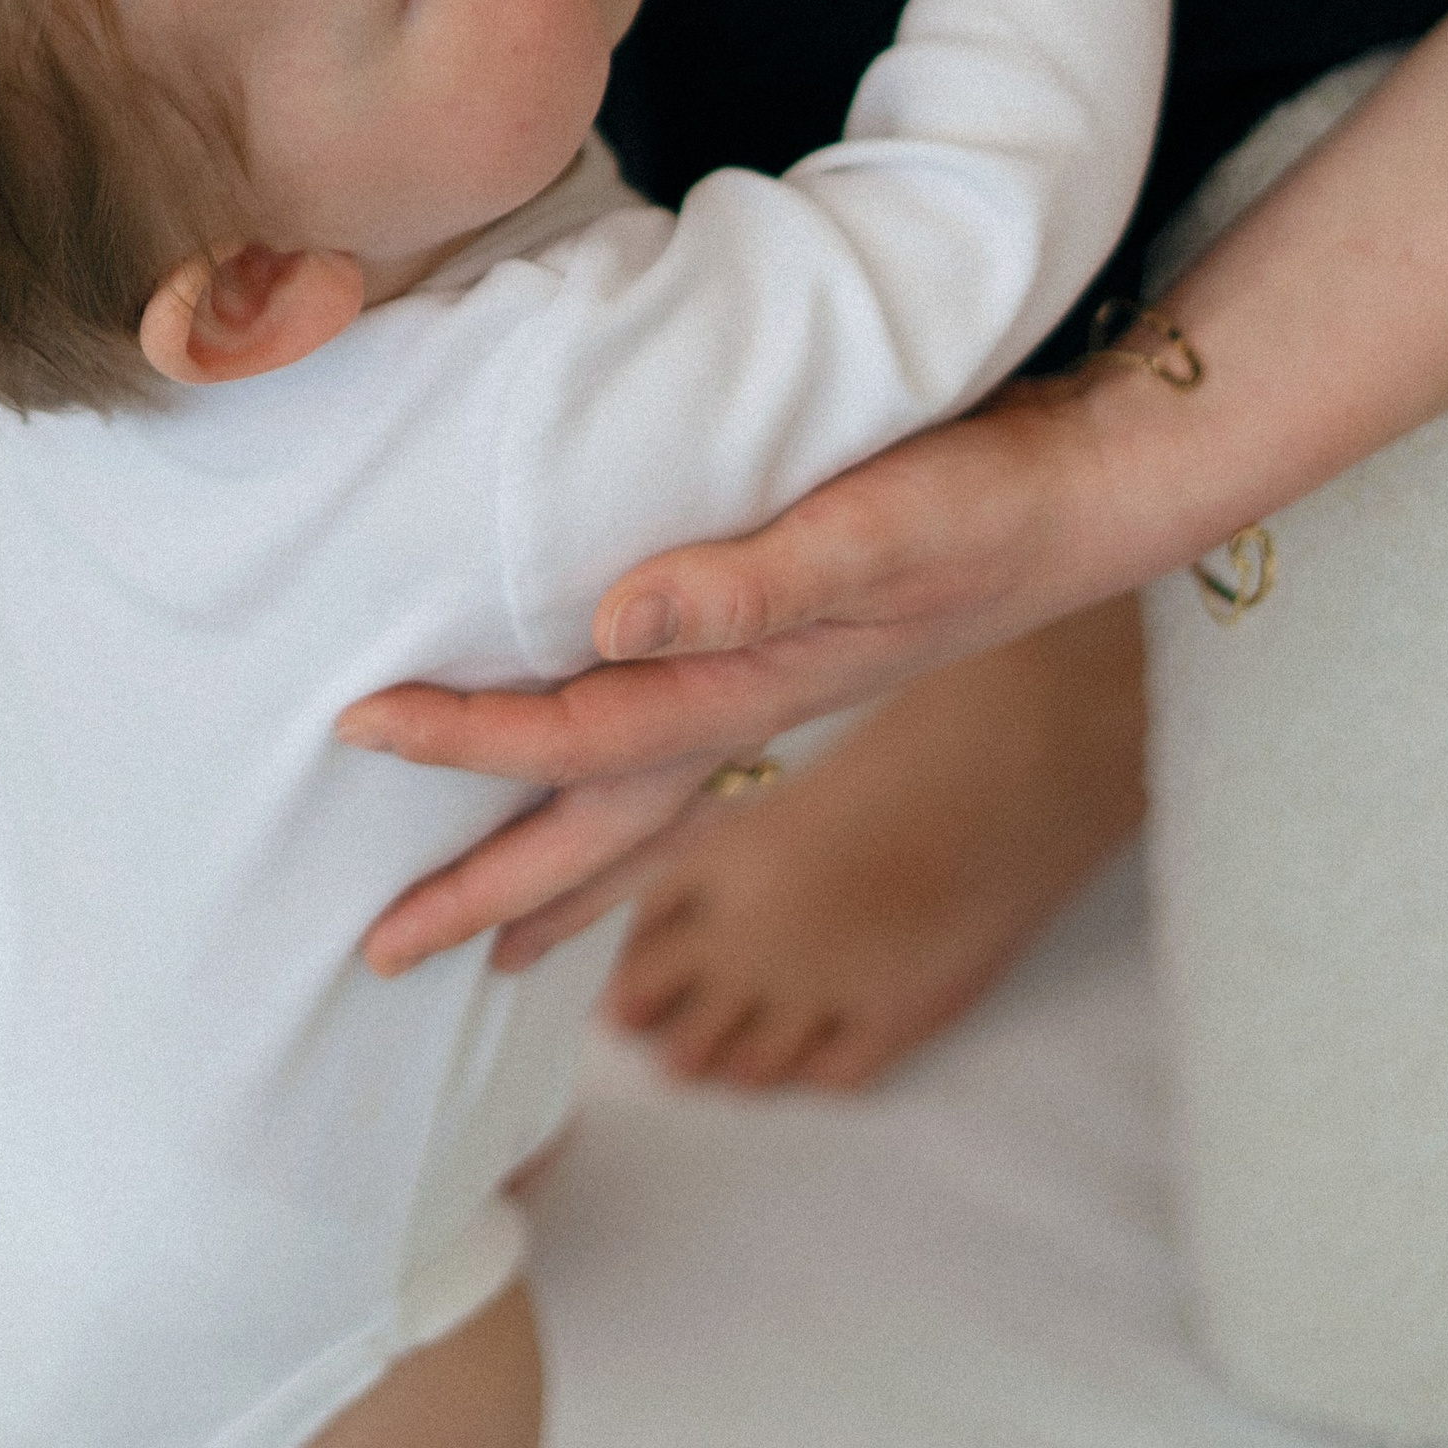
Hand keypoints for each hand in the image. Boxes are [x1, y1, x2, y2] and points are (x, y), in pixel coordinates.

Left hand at [344, 375, 1127, 970]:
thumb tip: (606, 627)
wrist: (1092, 492)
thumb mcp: (866, 527)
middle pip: (596, 831)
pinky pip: (688, 774)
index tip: (355, 728)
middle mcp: (756, 718)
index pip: (573, 736)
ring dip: (558, 877)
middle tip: (380, 955)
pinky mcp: (804, 668)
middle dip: (486, 893)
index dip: (460, 739)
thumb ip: (745, 584)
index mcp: (748, 689)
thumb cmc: (980, 498)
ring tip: (489, 941)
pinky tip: (613, 807)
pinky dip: (630, 815)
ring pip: (643, 821)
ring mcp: (783, 707)